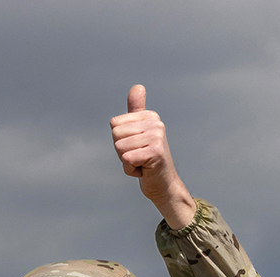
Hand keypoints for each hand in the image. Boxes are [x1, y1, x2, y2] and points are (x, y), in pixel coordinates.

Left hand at [110, 84, 195, 230]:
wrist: (164, 186)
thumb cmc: (148, 161)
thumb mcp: (139, 133)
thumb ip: (136, 110)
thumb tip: (138, 86)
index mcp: (150, 116)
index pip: (114, 124)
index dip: (120, 140)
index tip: (135, 148)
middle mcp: (155, 123)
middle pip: (115, 135)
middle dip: (122, 152)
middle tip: (138, 158)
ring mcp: (157, 137)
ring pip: (119, 148)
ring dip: (126, 162)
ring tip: (142, 164)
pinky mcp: (155, 152)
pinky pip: (127, 159)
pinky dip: (131, 170)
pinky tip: (144, 171)